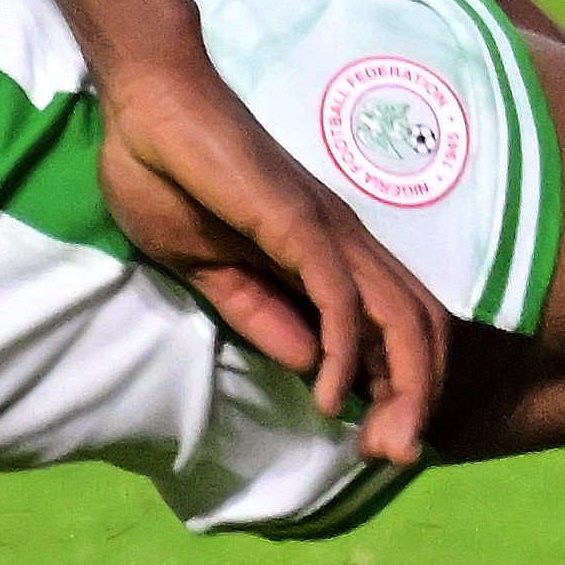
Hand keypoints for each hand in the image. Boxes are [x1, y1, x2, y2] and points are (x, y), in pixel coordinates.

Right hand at [93, 54, 452, 466]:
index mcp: (328, 253)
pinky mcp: (298, 222)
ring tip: (379, 444)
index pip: (394, 327)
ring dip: (401, 388)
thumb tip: (307, 366)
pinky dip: (346, 351)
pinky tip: (329, 395)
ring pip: (399, 317)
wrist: (147, 106)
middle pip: (417, 329)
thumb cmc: (171, 176)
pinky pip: (339, 295)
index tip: (377, 446)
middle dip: (417, 401)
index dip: (400, 389)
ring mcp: (327, 230)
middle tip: (393, 458)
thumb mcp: (209, 269)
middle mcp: (344, 242)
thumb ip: (258, 313)